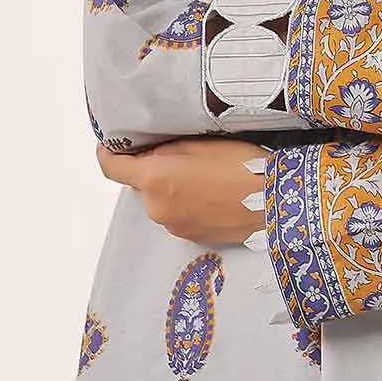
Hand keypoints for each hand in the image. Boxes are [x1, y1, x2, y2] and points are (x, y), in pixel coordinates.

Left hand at [96, 137, 267, 245]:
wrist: (272, 201)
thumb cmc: (240, 165)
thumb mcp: (199, 143)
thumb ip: (164, 148)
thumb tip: (148, 153)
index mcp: (153, 179)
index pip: (112, 168)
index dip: (109, 153)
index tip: (114, 144)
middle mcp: (156, 208)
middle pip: (141, 185)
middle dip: (154, 171)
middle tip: (183, 157)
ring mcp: (172, 226)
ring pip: (161, 201)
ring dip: (172, 190)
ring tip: (205, 178)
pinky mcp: (190, 237)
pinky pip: (178, 216)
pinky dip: (187, 205)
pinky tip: (213, 196)